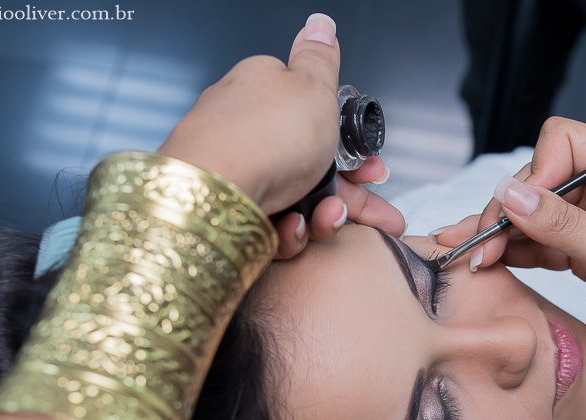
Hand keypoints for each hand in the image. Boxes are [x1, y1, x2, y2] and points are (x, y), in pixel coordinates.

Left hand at [158, 13, 404, 257]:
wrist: (211, 195)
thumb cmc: (261, 137)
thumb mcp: (311, 86)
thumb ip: (320, 58)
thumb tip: (320, 24)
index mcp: (264, 90)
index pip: (315, 115)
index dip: (349, 143)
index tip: (370, 165)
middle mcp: (247, 128)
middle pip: (311, 164)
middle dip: (346, 192)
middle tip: (374, 210)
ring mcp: (237, 171)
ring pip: (295, 199)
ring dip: (320, 214)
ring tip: (326, 218)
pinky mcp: (228, 209)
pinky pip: (270, 223)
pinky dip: (286, 229)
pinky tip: (288, 226)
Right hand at [432, 118, 585, 376]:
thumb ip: (565, 226)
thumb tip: (513, 195)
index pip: (565, 142)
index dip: (536, 172)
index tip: (518, 212)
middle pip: (539, 177)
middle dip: (507, 209)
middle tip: (482, 246)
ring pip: (531, 212)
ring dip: (500, 233)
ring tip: (472, 257)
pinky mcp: (580, 251)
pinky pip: (535, 241)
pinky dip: (511, 252)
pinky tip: (488, 263)